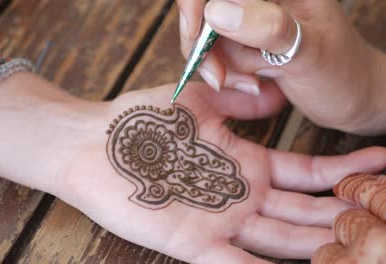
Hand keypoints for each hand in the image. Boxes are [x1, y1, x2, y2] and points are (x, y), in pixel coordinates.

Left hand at [55, 83, 385, 262]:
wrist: (92, 144)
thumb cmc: (140, 119)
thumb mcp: (198, 100)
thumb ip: (240, 104)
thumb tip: (277, 94)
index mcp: (244, 163)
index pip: (308, 172)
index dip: (346, 170)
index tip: (383, 163)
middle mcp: (240, 197)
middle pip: (305, 212)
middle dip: (344, 214)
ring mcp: (221, 223)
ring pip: (284, 242)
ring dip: (320, 246)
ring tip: (364, 246)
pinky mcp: (195, 245)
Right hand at [177, 0, 385, 134]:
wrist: (351, 99)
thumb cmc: (343, 74)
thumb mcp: (310, 53)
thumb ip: (269, 29)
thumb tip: (216, 11)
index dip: (197, 3)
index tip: (195, 33)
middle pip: (207, 9)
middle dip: (207, 45)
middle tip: (221, 76)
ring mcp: (254, 18)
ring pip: (208, 33)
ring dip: (219, 64)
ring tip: (252, 81)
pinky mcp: (249, 39)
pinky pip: (218, 51)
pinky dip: (227, 71)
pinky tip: (253, 82)